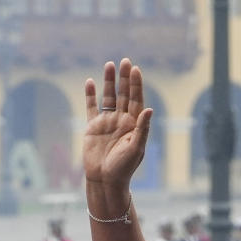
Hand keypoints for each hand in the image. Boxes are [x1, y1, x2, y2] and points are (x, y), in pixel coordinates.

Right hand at [83, 59, 152, 198]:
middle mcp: (121, 120)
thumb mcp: (136, 148)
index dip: (136, 85)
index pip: (136, 100)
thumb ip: (142, 128)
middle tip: (125, 61)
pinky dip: (91, 95)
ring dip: (109, 81)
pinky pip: (91, 107)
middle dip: (124, 78)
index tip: (135, 69)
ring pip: (108, 97)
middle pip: (124, 94)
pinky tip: (91, 82)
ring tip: (109, 64)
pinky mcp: (93, 126)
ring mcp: (107, 122)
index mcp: (134, 124)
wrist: (104, 180)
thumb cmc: (123, 167)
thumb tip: (149, 108)